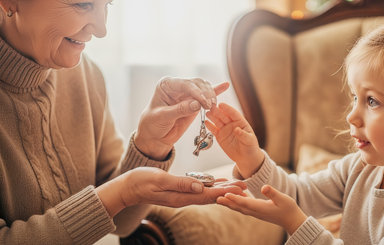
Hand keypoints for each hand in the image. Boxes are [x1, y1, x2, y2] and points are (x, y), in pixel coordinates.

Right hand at [97, 167, 246, 216]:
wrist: (128, 187)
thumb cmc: (141, 181)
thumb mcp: (159, 180)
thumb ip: (179, 184)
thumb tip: (199, 187)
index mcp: (181, 196)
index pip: (207, 195)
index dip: (224, 192)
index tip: (238, 188)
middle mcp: (184, 198)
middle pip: (211, 196)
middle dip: (229, 191)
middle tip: (245, 186)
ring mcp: (181, 196)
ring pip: (207, 193)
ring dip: (222, 189)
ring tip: (237, 184)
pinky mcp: (179, 191)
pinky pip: (198, 190)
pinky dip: (210, 186)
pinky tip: (217, 183)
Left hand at [135, 77, 228, 159]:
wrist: (155, 136)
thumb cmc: (153, 124)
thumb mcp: (163, 117)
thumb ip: (179, 110)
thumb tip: (197, 104)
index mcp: (167, 85)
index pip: (185, 84)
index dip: (197, 92)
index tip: (204, 102)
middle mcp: (178, 86)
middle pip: (197, 84)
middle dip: (206, 94)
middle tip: (210, 106)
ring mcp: (187, 93)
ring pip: (204, 88)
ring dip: (211, 95)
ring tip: (213, 106)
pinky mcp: (195, 101)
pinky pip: (206, 95)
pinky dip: (216, 90)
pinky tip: (225, 85)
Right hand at [205, 103, 263, 177]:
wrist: (246, 158)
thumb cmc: (250, 147)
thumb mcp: (249, 141)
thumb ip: (243, 135)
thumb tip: (237, 129)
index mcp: (240, 122)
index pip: (233, 113)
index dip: (227, 109)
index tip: (221, 105)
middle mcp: (232, 124)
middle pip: (223, 116)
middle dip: (217, 111)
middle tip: (211, 107)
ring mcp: (225, 130)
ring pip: (217, 121)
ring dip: (212, 117)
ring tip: (207, 113)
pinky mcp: (220, 136)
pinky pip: (214, 130)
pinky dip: (210, 126)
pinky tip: (206, 122)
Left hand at [217, 185, 306, 234]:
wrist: (292, 220)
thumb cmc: (289, 209)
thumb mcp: (283, 198)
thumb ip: (273, 193)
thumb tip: (264, 187)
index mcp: (261, 208)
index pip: (245, 202)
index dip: (235, 198)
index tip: (225, 194)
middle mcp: (256, 211)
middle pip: (239, 206)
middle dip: (227, 202)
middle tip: (215, 198)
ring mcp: (256, 213)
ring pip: (240, 207)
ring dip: (230, 203)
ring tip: (220, 199)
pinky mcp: (257, 211)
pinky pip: (244, 207)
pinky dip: (237, 203)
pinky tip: (234, 198)